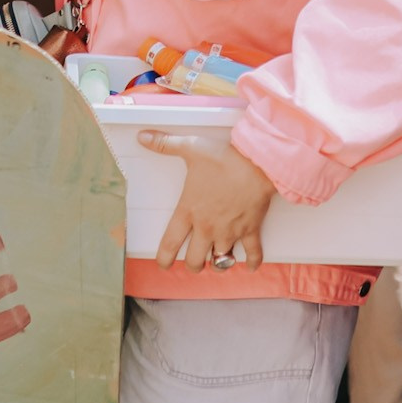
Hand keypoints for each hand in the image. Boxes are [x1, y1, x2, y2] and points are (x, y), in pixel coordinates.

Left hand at [139, 132, 275, 271]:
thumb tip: (142, 136)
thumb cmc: (225, 157)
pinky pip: (253, 253)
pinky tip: (249, 266)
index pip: (170, 244)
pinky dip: (252, 262)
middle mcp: (207, 227)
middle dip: (193, 265)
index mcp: (189, 211)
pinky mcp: (250, 229)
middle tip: (193, 261)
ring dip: (219, 263)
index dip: (164, 259)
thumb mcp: (191, 147)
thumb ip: (165, 144)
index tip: (163, 264)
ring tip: (218, 259)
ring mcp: (230, 231)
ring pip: (221, 261)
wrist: (259, 162)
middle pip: (195, 261)